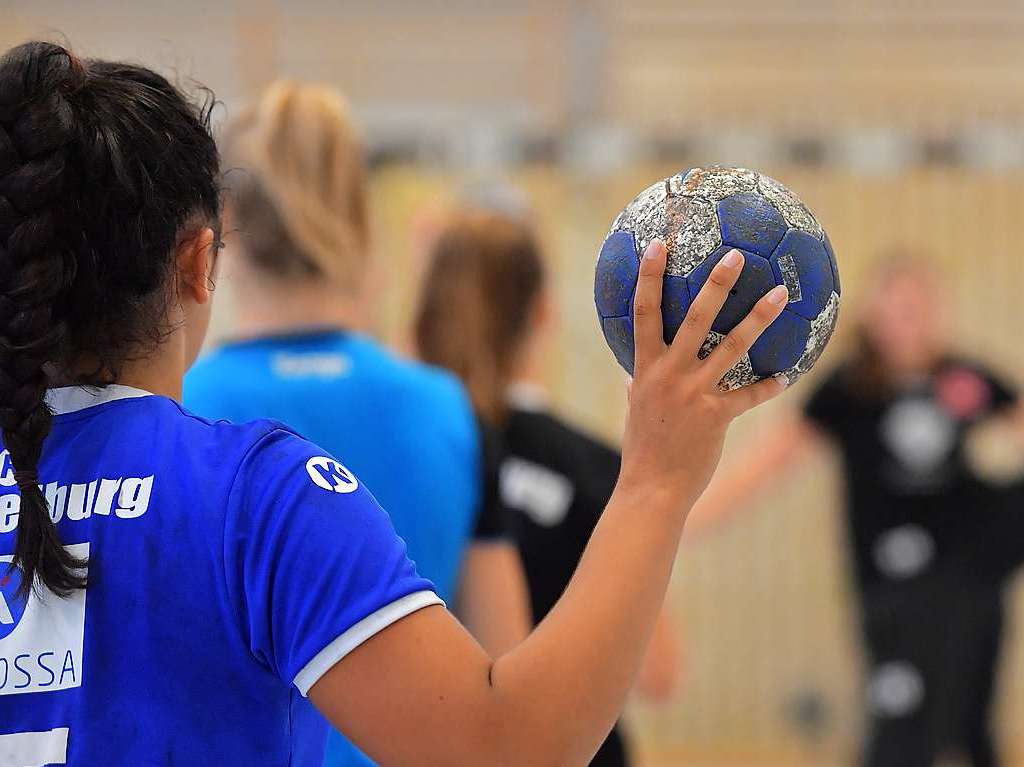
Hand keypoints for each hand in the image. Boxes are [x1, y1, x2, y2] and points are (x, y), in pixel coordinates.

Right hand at [618, 241, 788, 511]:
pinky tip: (786, 377)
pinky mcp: (717, 416)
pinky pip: (749, 395)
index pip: (642, 313)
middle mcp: (670, 374)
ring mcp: (695, 394)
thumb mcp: (634, 410)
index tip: (658, 245)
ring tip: (780, 293)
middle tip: (736, 255)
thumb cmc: (642, 448)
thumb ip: (637, 386)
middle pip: (694, 318)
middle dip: (716, 283)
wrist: (652, 488)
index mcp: (645, 368)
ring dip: (758, 318)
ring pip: (731, 347)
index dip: (649, 277)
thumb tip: (632, 374)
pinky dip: (768, 386)